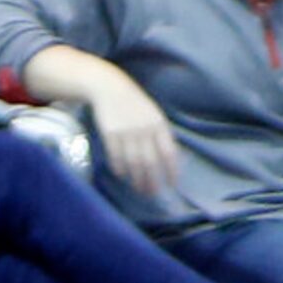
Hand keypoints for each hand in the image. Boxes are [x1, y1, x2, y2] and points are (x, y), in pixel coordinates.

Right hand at [88, 74, 179, 195]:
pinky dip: (119, 168)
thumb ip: (161, 134)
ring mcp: (126, 132)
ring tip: (139, 189)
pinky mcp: (110, 134)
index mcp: (159, 125)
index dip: (171, 170)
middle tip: (153, 193)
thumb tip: (170, 158)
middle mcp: (145, 130)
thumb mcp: (154, 115)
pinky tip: (122, 175)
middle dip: (152, 180)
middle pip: (150, 162)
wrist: (110, 89)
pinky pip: (116, 156)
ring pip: (133, 162)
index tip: (173, 184)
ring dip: (136, 179)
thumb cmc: (136, 104)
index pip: (169, 153)